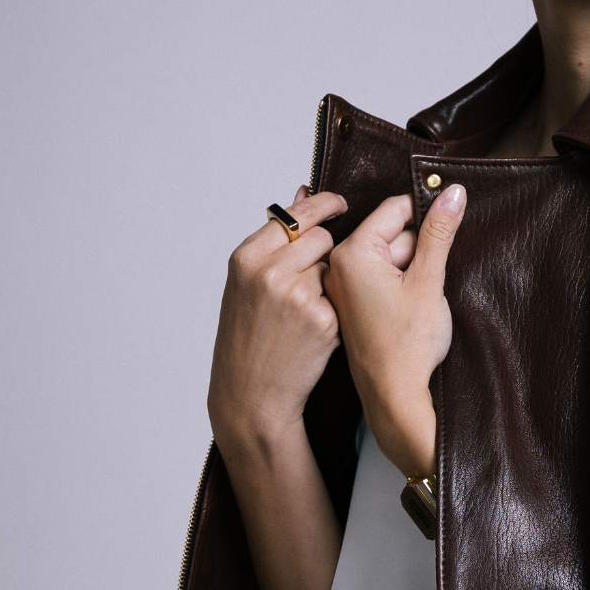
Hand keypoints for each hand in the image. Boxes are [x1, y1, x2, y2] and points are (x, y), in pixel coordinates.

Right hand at [208, 186, 347, 459]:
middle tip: (313, 277)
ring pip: (335, 267)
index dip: (323, 206)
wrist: (251, 395)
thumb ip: (275, 241)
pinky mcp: (323, 319)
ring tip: (304, 312)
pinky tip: (315, 331)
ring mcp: (298, 295)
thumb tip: (303, 193)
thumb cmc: (246, 339)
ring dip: (331, 280)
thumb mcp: (246, 285)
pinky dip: (337, 308)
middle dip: (326, 251)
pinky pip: (343, 296)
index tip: (339, 203)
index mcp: (247, 258)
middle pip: (321, 237)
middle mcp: (270, 271)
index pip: (296, 214)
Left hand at [326, 185, 466, 477]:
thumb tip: (452, 192)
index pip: (396, 209)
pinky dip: (399, 287)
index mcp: (352, 254)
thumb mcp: (429, 281)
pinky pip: (380, 278)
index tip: (444, 237)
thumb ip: (439, 232)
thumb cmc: (406, 348)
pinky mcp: (351, 303)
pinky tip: (407, 311)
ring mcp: (343, 286)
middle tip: (425, 286)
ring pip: (389, 257)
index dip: (427, 222)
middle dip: (418, 252)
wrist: (394, 398)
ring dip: (411, 271)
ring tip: (415, 304)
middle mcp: (339, 266)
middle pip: (392, 233)